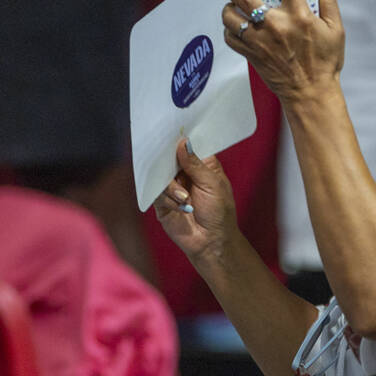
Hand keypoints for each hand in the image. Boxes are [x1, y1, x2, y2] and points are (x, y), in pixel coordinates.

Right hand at [154, 139, 240, 261]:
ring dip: (172, 188)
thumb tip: (183, 142)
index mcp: (202, 165)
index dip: (181, 140)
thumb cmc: (219, 212)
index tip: (173, 134)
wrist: (211, 241)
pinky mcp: (162, 202)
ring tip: (186, 199)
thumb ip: (195, 164)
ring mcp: (172, 187)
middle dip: (169, 163)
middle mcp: (185, 173)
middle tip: (173, 168)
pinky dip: (168, 200)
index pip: (189, 146)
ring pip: (161, 177)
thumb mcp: (211, 184)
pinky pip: (156, 194)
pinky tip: (182, 208)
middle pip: (169, 159)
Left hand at [220, 0, 343, 104]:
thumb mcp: (337, 31)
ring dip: (228, 8)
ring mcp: (259, 41)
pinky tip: (238, 26)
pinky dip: (230, 29)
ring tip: (233, 5)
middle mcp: (275, 26)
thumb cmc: (325, 61)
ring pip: (229, 16)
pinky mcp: (250, 54)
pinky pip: (230, 36)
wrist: (310, 93)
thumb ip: (329, 2)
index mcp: (300, 17)